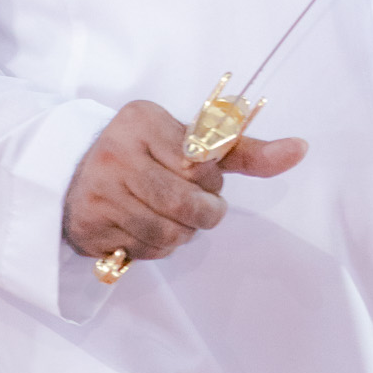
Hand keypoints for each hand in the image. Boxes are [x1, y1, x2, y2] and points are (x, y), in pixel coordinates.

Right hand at [63, 100, 306, 263]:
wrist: (71, 171)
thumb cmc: (145, 154)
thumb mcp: (188, 140)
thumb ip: (243, 149)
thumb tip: (301, 149)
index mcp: (143, 121)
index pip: (203, 164)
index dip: (210, 179)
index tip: (199, 174)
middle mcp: (116, 152)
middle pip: (188, 205)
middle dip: (205, 213)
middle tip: (198, 206)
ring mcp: (98, 191)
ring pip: (169, 234)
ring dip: (183, 234)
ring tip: (173, 217)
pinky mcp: (88, 227)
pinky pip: (144, 251)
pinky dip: (157, 247)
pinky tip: (146, 228)